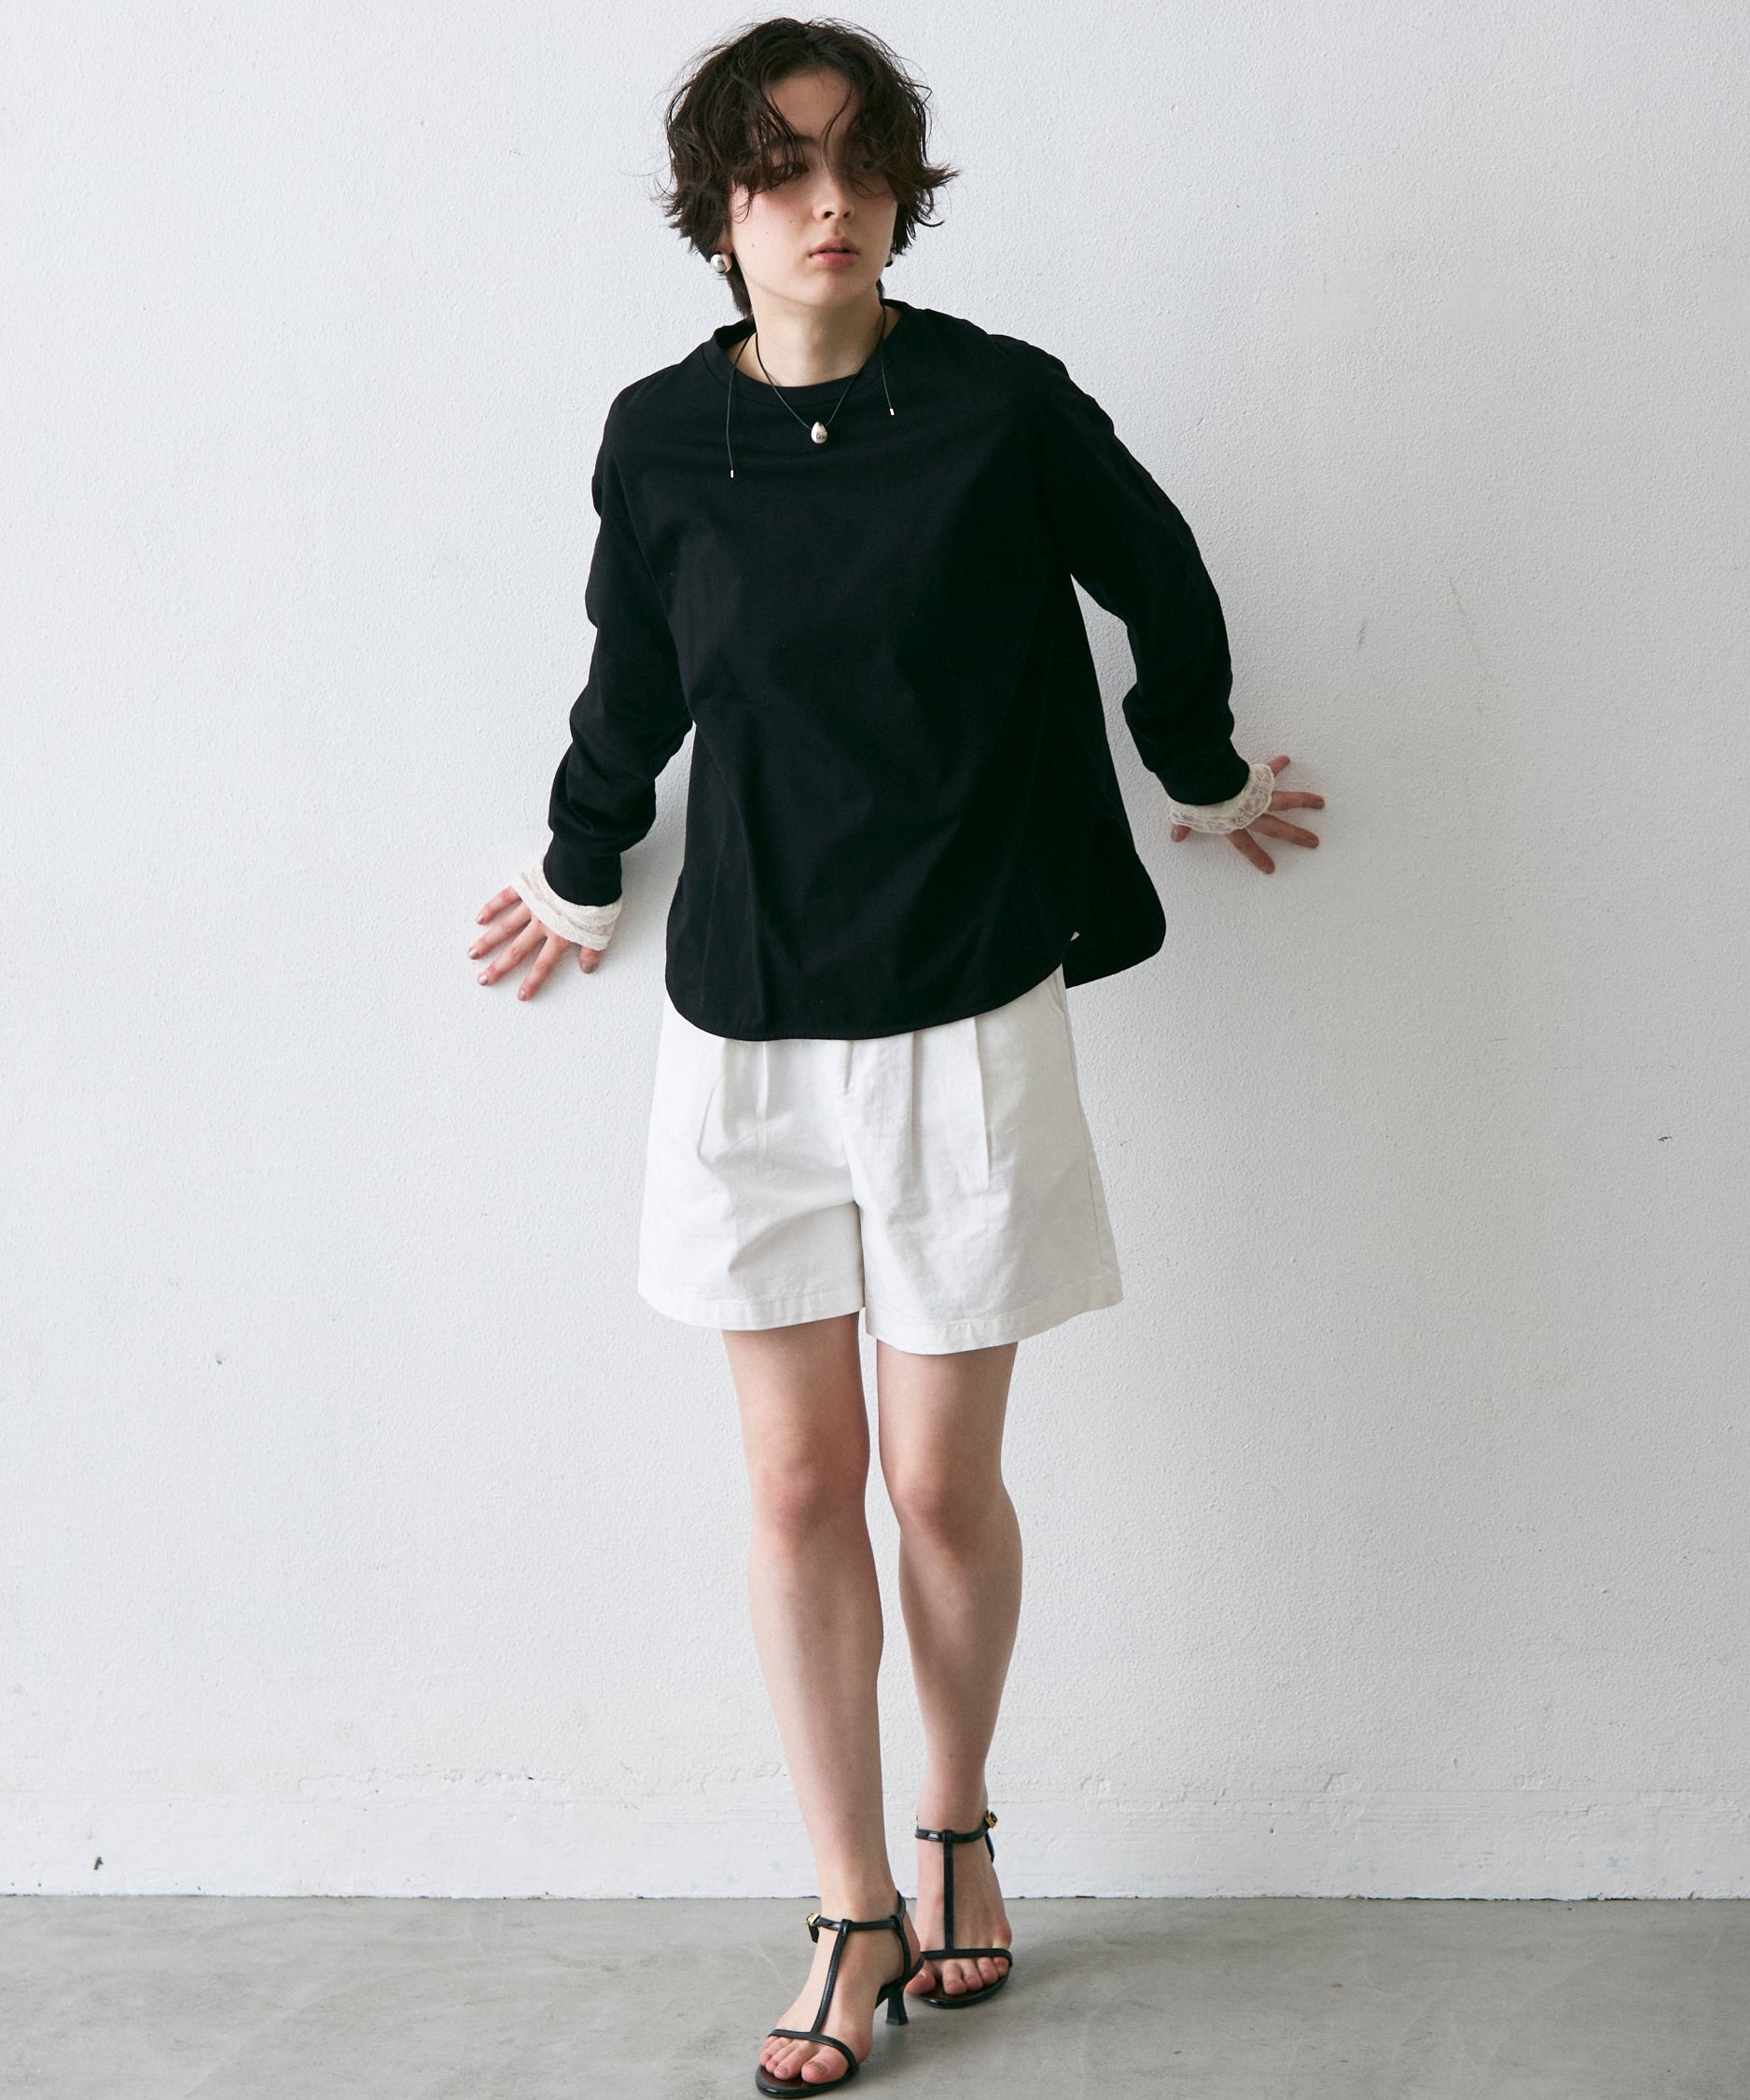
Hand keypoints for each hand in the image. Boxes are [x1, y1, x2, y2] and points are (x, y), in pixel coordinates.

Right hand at [468, 884, 604, 1000]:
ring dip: (488, 941)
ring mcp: (531, 906)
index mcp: (560, 936)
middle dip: (499, 967)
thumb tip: (587, 969)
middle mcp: (541, 924)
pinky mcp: (527, 887)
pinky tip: (480, 919)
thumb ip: (593, 951)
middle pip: (517, 951)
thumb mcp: (601, 930)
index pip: (544, 964)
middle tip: (483, 980)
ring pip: (505, 927)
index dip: (533, 981)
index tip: (520, 995)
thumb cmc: (595, 898)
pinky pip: (505, 898)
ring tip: (472, 953)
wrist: (586, 871)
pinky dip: (492, 908)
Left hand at [1169, 753, 1322, 871]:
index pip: (1246, 846)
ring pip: (1287, 800)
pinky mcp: (1256, 779)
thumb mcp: (1186, 817)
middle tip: (1314, 841)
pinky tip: (1286, 758)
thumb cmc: (1196, 801)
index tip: (1271, 869)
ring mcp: (1257, 797)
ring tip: (1321, 802)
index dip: (1258, 858)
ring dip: (1305, 801)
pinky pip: (1269, 772)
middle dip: (1297, 836)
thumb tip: (1176, 837)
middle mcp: (1251, 814)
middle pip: (1279, 828)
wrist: (1204, 782)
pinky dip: (1276, 764)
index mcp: (1234, 826)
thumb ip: (1184, 826)